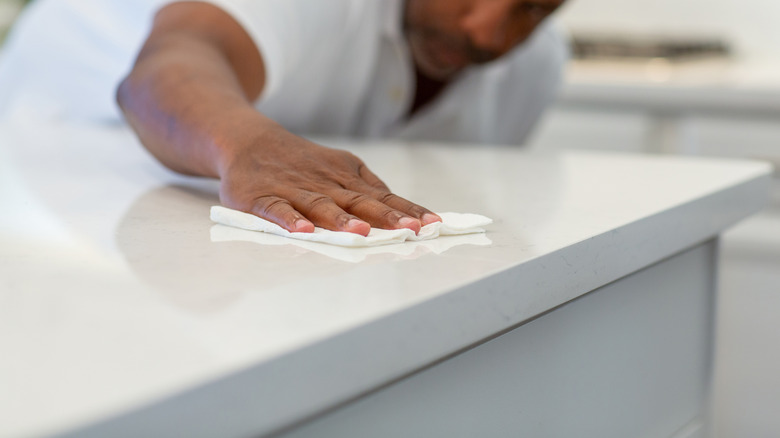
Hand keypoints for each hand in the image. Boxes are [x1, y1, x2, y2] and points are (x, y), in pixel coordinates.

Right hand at [218, 127, 440, 235]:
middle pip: (358, 202)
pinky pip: (277, 210)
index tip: (432, 224)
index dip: (407, 211)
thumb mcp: (339, 166)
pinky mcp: (263, 198)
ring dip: (341, 220)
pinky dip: (290, 221)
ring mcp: (294, 190)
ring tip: (361, 234)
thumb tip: (402, 209)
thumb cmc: (301, 162)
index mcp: (345, 178)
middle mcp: (324, 184)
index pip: (383, 197)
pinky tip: (303, 232)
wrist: (249, 141)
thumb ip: (368, 187)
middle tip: (410, 229)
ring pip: (321, 206)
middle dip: (386, 217)